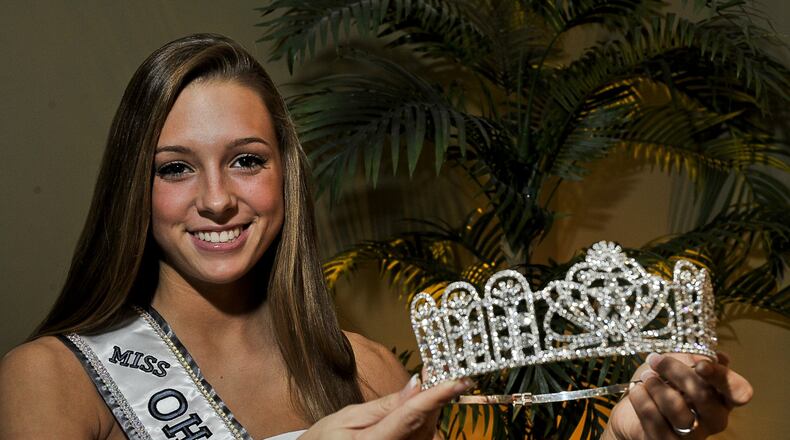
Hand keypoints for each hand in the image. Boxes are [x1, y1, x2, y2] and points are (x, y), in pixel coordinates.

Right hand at [299, 375, 471, 439]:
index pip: (412, 415)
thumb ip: (385, 405)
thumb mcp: (348, 417)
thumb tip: (415, 386)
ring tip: (431, 382)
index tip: (458, 380)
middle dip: (436, 397)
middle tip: (442, 369)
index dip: (437, 396)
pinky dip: (426, 418)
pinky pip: (423, 437)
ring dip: (433, 407)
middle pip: (426, 424)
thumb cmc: (326, 439)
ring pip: (429, 431)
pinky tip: (422, 403)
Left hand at [604, 352, 752, 439]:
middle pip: (704, 395)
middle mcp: (713, 420)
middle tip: (655, 360)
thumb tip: (712, 358)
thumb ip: (693, 360)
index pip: (739, 391)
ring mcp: (692, 436)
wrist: (631, 410)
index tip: (701, 365)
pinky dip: (641, 398)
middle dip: (676, 372)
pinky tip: (637, 390)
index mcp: (722, 397)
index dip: (722, 377)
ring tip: (645, 378)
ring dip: (656, 387)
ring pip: (677, 409)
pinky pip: (654, 418)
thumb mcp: (675, 364)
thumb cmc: (659, 385)